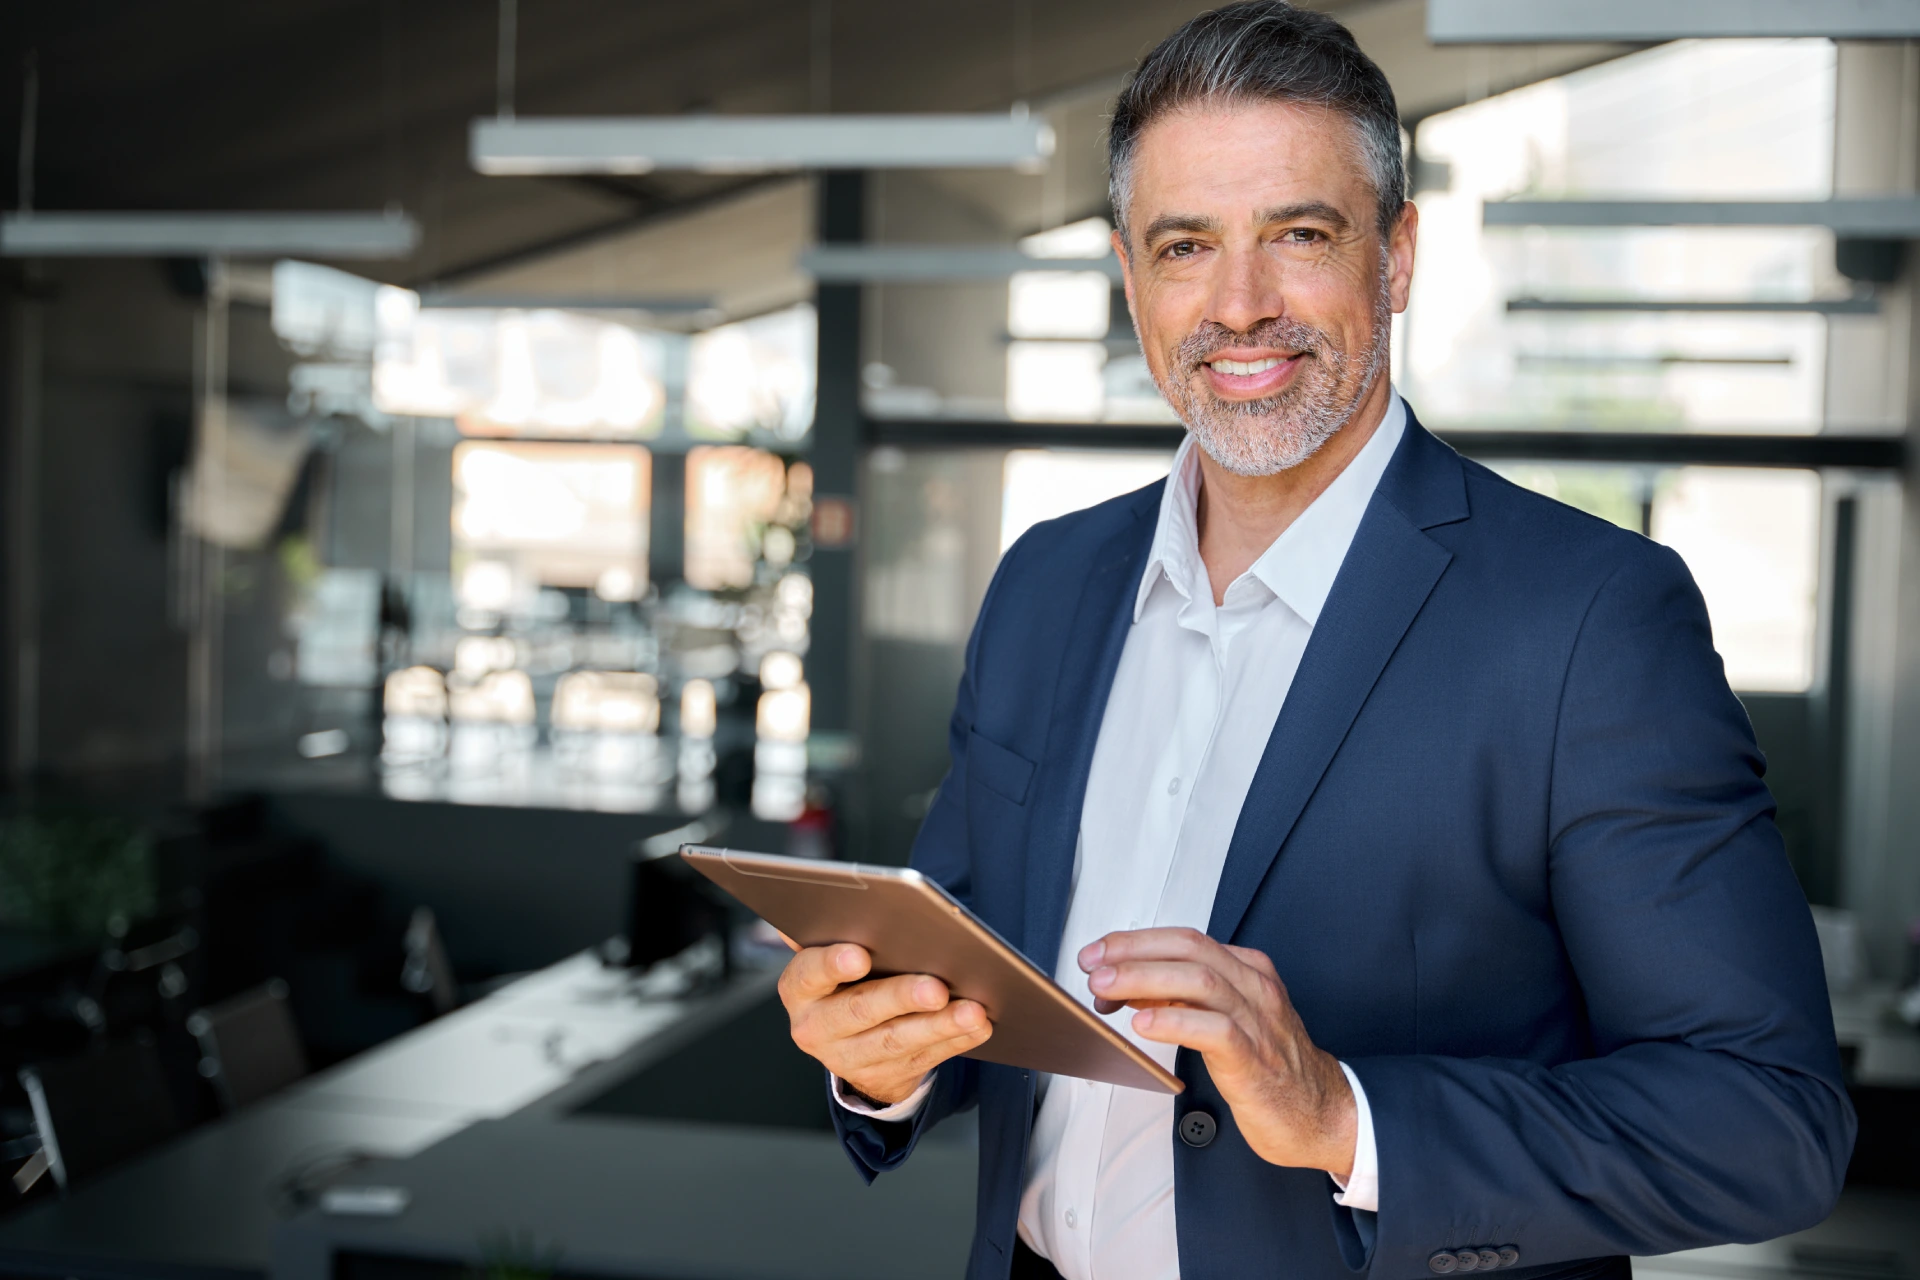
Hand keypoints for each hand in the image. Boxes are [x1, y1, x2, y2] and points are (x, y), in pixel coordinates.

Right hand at [778, 942, 992, 1105]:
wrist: (848, 1043)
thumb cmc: (846, 980)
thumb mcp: (831, 960)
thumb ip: (838, 932)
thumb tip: (853, 902)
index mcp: (799, 988)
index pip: (808, 973)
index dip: (832, 964)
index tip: (860, 954)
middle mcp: (816, 1027)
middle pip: (859, 1010)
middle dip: (901, 997)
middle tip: (936, 987)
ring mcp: (848, 1058)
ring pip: (896, 1041)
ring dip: (938, 1026)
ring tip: (972, 1011)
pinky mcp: (883, 1076)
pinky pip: (923, 1058)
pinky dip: (955, 1041)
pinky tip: (978, 1026)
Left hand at [1080, 927, 1355, 1176]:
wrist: (1320, 1113)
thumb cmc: (1268, 1067)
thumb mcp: (1222, 1020)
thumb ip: (1180, 998)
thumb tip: (1126, 984)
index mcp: (1246, 970)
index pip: (1185, 939)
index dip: (1136, 941)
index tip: (1097, 952)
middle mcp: (1254, 987)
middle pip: (1189, 950)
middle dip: (1134, 952)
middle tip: (1092, 964)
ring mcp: (1258, 1021)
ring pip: (1200, 981)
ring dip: (1145, 980)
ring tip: (1106, 989)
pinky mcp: (1255, 1059)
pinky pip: (1215, 1030)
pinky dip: (1175, 1022)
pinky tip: (1144, 1025)